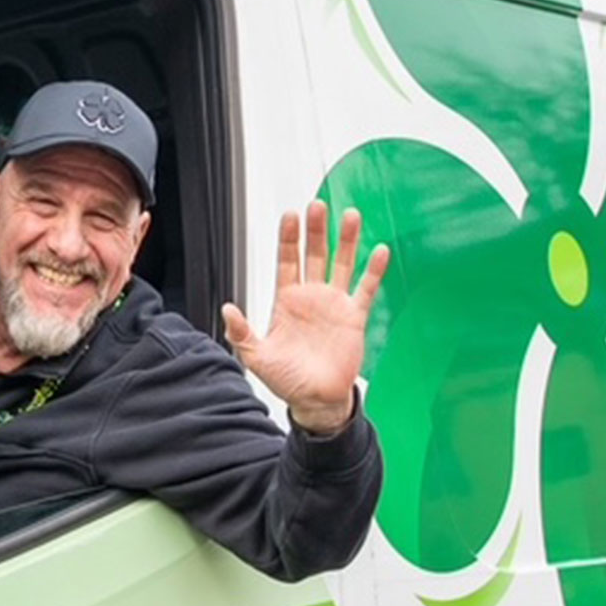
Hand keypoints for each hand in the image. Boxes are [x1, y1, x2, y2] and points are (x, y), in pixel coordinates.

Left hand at [221, 202, 388, 436]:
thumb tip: (227, 310)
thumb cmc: (287, 380)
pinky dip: (373, 270)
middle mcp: (312, 297)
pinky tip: (379, 250)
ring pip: (342, 264)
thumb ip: (242, 333)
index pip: (287, 262)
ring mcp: (334, 304)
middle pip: (314, 255)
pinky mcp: (354, 317)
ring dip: (346, 241)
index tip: (290, 215)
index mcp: (287, 302)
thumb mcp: (258, 357)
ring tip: (350, 216)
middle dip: (316, 231)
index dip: (289, 239)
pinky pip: (366, 289)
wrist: (316, 400)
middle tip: (318, 206)